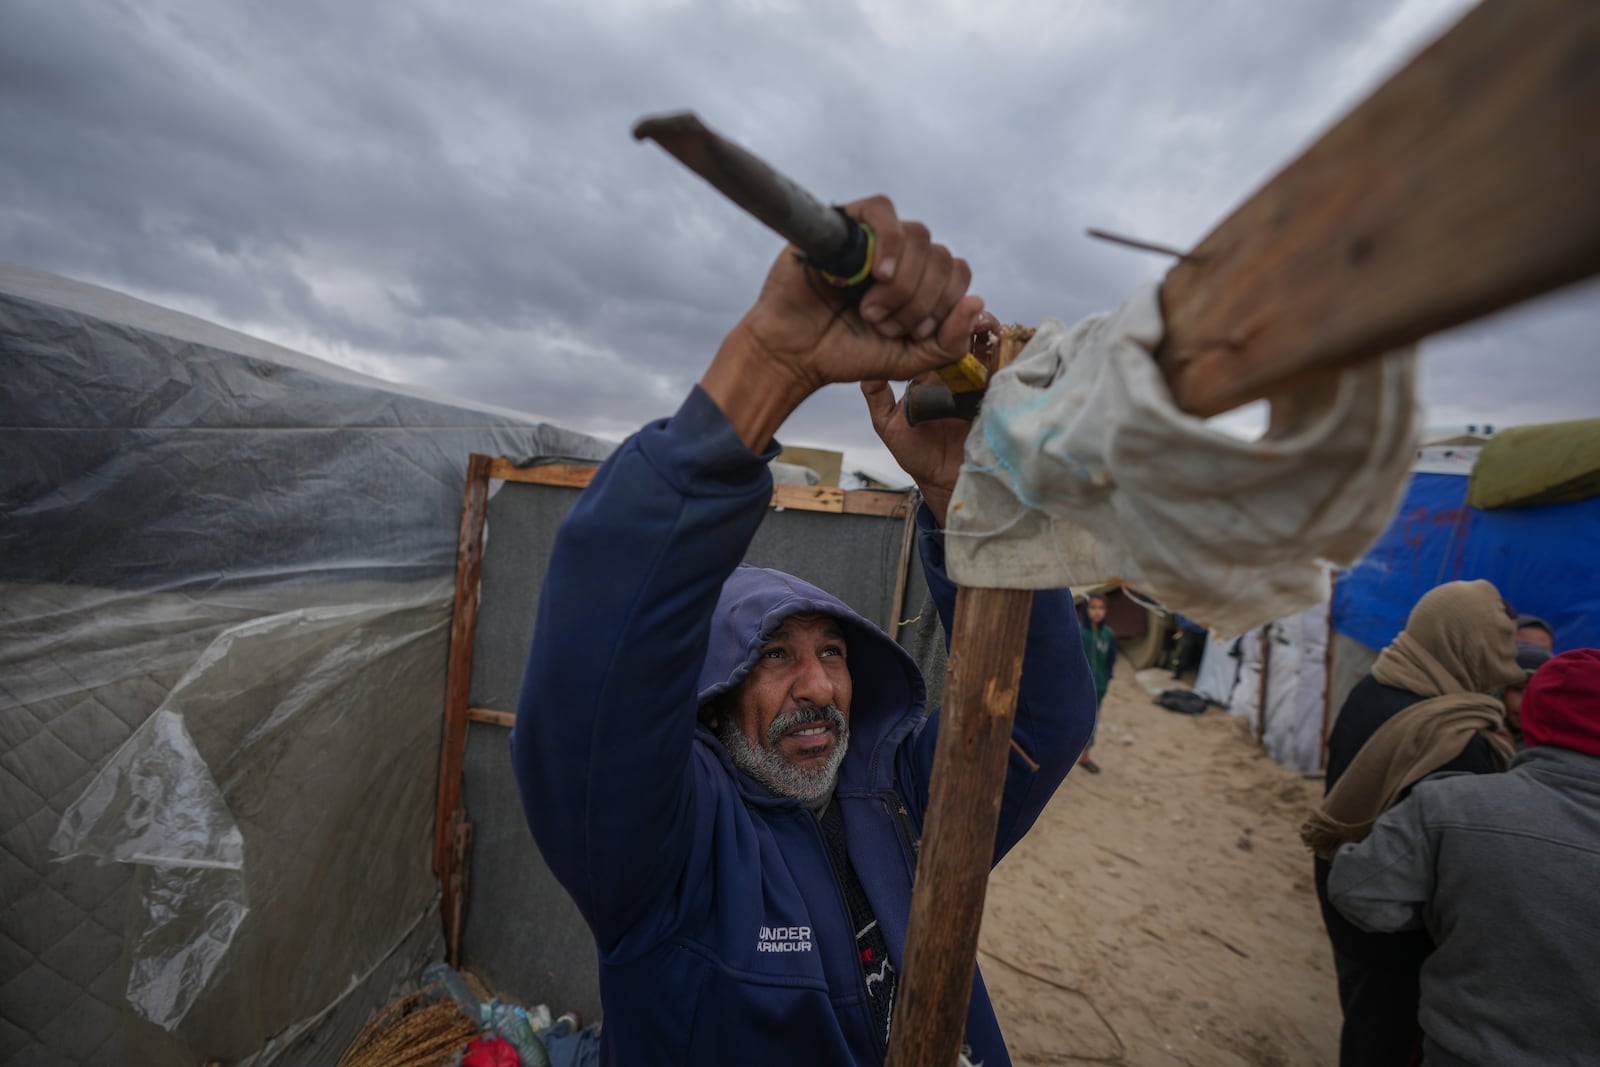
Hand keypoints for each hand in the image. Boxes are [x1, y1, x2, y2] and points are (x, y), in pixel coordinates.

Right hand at [701, 196, 985, 449]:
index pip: (958, 271)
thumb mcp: (910, 359)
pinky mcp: (845, 222)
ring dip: (902, 284)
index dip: (946, 303)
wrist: (794, 354)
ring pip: (918, 237)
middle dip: (920, 301)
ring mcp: (874, 237)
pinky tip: (879, 273)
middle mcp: (900, 254)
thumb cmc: (848, 353)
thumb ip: (950, 342)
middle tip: (885, 326)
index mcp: (920, 280)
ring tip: (871, 310)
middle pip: (941, 256)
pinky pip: (882, 210)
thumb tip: (979, 303)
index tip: (915, 333)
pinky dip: (889, 242)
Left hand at [861, 313, 998, 525]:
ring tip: (990, 327)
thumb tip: (865, 370)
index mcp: (930, 372)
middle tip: (972, 316)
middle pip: (966, 334)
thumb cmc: (917, 454)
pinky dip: (1013, 352)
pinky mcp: (1000, 395)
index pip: (936, 336)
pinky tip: (1009, 344)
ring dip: (993, 331)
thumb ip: (878, 396)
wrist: (947, 481)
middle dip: (971, 319)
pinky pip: (1009, 368)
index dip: (941, 320)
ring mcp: (980, 382)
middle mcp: (957, 372)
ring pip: (990, 345)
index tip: (943, 311)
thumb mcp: (888, 424)